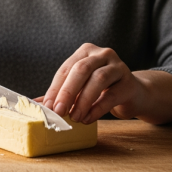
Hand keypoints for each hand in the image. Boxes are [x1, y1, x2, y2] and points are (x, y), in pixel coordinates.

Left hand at [42, 43, 171, 124]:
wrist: (134, 93)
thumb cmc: (102, 89)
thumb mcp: (81, 88)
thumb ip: (61, 93)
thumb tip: (36, 104)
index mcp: (85, 52)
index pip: (66, 69)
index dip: (55, 88)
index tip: (47, 106)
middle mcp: (102, 54)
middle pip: (81, 70)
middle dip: (67, 92)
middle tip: (59, 111)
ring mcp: (118, 66)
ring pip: (97, 80)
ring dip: (83, 101)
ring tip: (75, 117)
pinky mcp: (129, 82)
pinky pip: (111, 94)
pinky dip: (97, 108)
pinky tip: (88, 118)